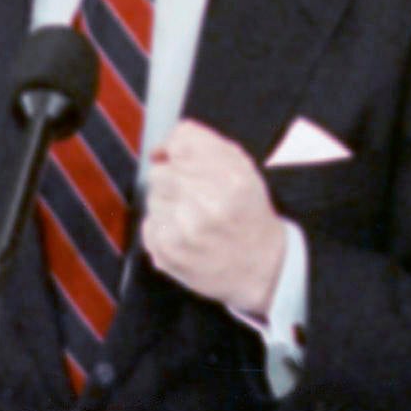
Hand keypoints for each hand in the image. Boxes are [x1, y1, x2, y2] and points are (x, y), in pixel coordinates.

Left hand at [139, 118, 287, 316]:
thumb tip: (160, 149)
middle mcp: (209, 205)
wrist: (262, 267)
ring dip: (168, 205)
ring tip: (193, 219)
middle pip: (159, 173)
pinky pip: (148, 225)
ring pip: (152, 199)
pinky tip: (185, 236)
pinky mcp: (168, 254)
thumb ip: (203, 143)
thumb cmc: (248, 212)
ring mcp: (186, 232)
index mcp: (231, 179)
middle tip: (194, 197)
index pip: (179, 144)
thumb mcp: (242, 167)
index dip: (177, 151)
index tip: (182, 161)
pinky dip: (163, 228)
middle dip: (173, 180)